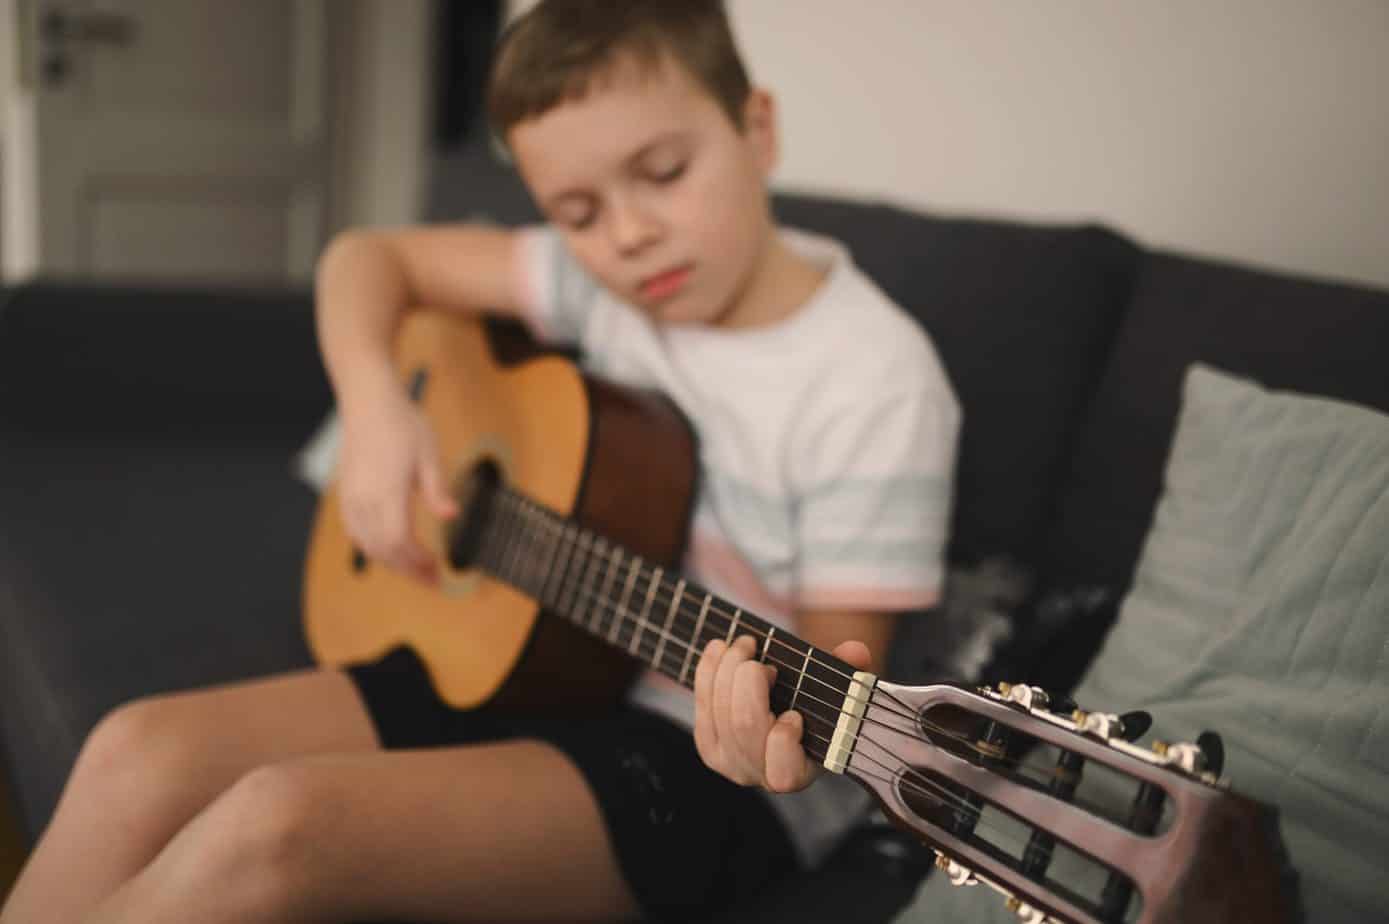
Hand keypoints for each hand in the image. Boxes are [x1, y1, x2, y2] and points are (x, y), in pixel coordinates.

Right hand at [337, 389, 457, 583]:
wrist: (368, 403)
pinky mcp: (345, 496)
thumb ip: (437, 489)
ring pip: (368, 546)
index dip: (417, 561)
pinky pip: (355, 534)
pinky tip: (391, 551)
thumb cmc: (402, 424)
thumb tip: (451, 516)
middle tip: (432, 580)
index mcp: (387, 490)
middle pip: (383, 550)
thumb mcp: (429, 454)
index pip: (399, 541)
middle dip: (409, 570)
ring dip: (392, 563)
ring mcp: (350, 499)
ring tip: (416, 569)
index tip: (437, 569)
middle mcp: (364, 499)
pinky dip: (374, 549)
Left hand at [693, 634, 872, 791]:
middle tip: (757, 649)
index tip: (794, 712)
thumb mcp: (837, 693)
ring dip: (727, 666)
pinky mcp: (708, 745)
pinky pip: (700, 705)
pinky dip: (708, 670)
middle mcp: (760, 775)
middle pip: (745, 725)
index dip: (784, 738)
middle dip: (749, 678)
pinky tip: (719, 649)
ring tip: (744, 644)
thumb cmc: (814, 705)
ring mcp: (730, 763)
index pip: (783, 773)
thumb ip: (849, 674)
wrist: (780, 711)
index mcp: (797, 772)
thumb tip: (856, 652)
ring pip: (719, 710)